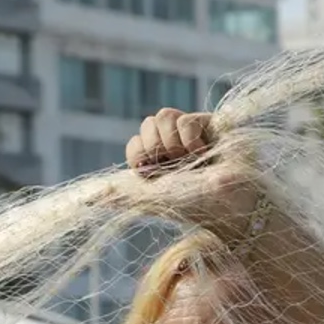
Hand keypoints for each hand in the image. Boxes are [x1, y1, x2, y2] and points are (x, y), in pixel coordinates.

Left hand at [123, 108, 261, 234]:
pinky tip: (202, 152)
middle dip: (154, 147)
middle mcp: (177, 146)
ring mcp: (195, 134)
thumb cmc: (197, 207)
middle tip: (173, 166)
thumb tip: (89, 199)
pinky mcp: (213, 125)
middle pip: (147, 124)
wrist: (233, 207)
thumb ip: (123, 196)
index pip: (136, 144)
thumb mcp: (153, 200)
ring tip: (188, 159)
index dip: (139, 154)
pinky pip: (185, 119)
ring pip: (163, 115)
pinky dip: (189, 138)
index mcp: (162, 163)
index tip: (150, 173)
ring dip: (170, 142)